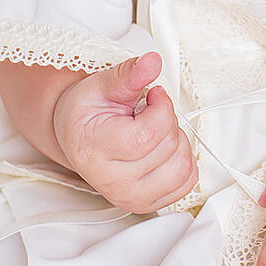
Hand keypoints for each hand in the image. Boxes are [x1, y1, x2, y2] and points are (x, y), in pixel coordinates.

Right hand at [51, 52, 196, 213]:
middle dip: (167, 120)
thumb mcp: (102, 84)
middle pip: (168, 147)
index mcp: (95, 150)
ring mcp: (130, 197)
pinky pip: (186, 182)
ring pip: (182, 167)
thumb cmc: (87, 112)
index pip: (149, 134)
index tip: (154, 96)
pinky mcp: (146, 203)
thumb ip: (129, 74)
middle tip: (147, 113)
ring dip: (177, 141)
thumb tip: (152, 62)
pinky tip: (162, 147)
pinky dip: (183, 159)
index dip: (162, 107)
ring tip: (154, 130)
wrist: (79, 136)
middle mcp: (111, 181)